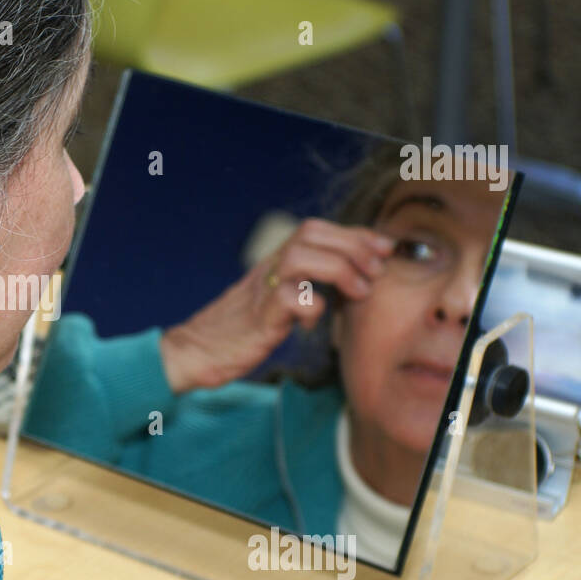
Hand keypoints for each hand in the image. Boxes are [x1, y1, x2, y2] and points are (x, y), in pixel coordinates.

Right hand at [159, 218, 395, 393]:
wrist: (195, 351)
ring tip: (358, 290)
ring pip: (300, 256)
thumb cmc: (239, 331)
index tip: (384, 248)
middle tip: (376, 271)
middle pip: (310, 231)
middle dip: (353, 245)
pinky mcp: (258, 318)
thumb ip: (304, 286)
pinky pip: (289, 299)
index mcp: (275, 263)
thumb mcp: (276, 301)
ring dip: (338, 268)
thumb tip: (347, 282)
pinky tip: (316, 322)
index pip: (317, 228)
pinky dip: (312, 307)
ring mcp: (261, 291)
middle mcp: (268, 269)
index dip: (355, 233)